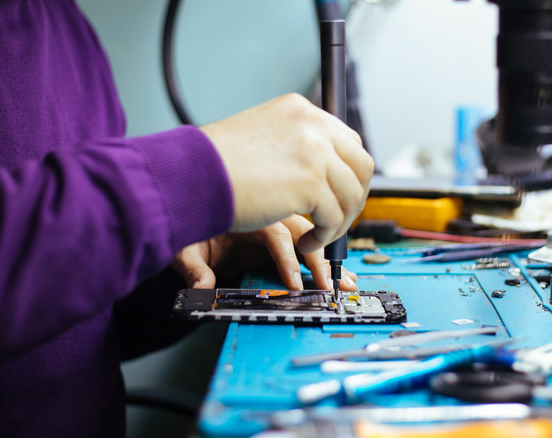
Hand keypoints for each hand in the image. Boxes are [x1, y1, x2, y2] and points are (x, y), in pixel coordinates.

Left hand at [171, 215, 357, 290]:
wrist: (190, 212)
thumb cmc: (190, 229)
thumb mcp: (186, 247)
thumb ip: (194, 268)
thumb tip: (201, 288)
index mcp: (247, 212)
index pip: (274, 234)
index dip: (286, 259)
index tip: (294, 283)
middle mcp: (268, 213)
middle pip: (302, 231)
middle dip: (319, 259)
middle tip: (330, 284)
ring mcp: (279, 221)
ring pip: (312, 233)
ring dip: (329, 257)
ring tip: (345, 280)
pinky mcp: (284, 233)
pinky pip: (311, 240)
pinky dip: (327, 254)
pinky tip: (341, 271)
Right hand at [200, 93, 373, 253]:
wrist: (189, 176)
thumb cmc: (213, 164)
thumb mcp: (260, 138)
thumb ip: (293, 147)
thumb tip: (321, 170)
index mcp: (299, 110)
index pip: (347, 141)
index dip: (349, 174)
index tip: (340, 196)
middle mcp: (311, 125)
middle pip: (361, 165)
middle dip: (355, 198)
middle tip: (338, 220)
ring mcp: (314, 152)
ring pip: (352, 194)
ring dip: (340, 222)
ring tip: (318, 237)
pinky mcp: (311, 183)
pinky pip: (335, 217)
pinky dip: (325, 236)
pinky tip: (307, 244)